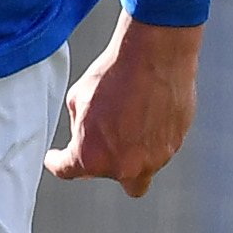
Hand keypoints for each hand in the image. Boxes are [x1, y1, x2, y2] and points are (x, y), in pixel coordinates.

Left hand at [44, 15, 201, 197]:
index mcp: (92, 157)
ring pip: (140, 167)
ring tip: (128, 117)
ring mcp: (154, 159)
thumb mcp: (77, 100)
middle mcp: (124, 167)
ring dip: (132, 151)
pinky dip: (151, 138)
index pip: (67, 170)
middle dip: (104, 162)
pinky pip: (159, 149)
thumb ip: (80, 128)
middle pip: (111, 175)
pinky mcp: (175, 144)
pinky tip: (146, 113)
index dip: (58, 162)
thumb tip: (87, 135)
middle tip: (100, 140)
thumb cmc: (114, 74)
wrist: (155, 56)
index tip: (56, 159)